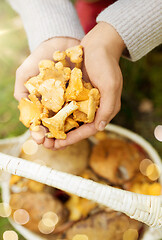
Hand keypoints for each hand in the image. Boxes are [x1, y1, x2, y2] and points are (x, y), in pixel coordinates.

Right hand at [15, 37, 80, 148]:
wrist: (61, 42)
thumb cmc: (41, 58)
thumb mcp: (26, 73)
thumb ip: (22, 91)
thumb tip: (24, 111)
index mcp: (42, 104)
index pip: (39, 123)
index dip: (38, 133)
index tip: (39, 138)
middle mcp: (56, 106)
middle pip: (55, 127)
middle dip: (53, 138)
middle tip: (52, 146)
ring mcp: (70, 103)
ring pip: (69, 123)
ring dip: (67, 135)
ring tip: (65, 142)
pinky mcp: (83, 98)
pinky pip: (84, 112)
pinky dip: (82, 121)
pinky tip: (80, 128)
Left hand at [53, 22, 124, 148]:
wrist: (98, 45)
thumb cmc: (106, 64)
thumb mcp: (111, 85)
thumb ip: (108, 108)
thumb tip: (100, 128)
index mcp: (105, 109)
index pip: (90, 129)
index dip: (74, 138)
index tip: (60, 145)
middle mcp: (94, 107)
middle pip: (78, 127)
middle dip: (63, 137)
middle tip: (48, 145)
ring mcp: (83, 100)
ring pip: (69, 119)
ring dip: (57, 128)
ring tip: (43, 136)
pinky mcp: (75, 93)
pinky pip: (65, 106)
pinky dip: (56, 113)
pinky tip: (44, 118)